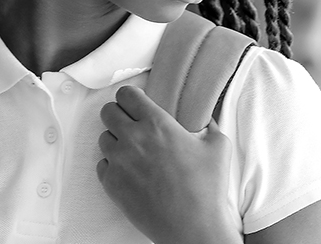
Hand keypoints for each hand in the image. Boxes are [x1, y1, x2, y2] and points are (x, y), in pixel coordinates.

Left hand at [98, 85, 232, 243]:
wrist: (192, 225)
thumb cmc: (206, 188)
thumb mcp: (218, 145)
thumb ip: (208, 125)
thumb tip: (204, 119)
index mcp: (157, 124)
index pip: (126, 94)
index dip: (131, 96)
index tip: (137, 102)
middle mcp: (132, 139)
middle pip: (108, 111)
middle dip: (119, 114)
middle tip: (132, 123)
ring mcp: (119, 162)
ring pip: (103, 137)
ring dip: (116, 139)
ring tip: (133, 150)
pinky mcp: (111, 183)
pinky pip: (102, 164)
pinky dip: (112, 164)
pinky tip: (130, 170)